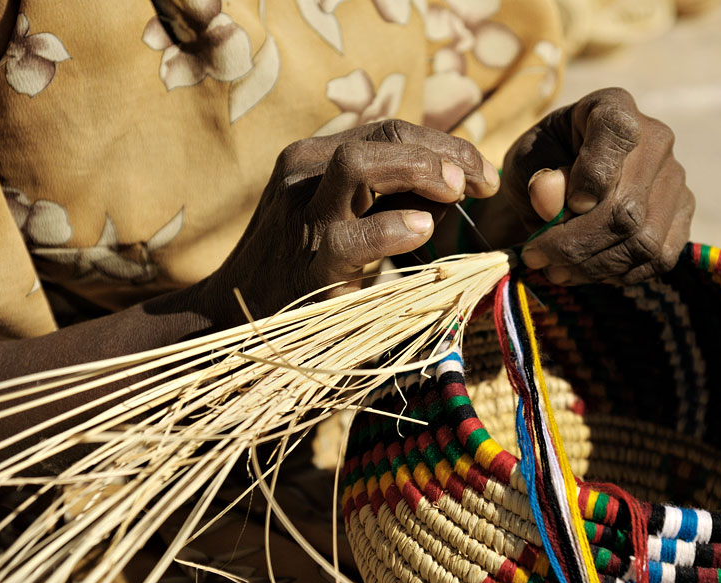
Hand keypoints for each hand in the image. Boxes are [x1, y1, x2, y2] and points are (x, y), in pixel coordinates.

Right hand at [199, 120, 499, 324]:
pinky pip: (350, 236)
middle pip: (385, 135)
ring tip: (457, 191)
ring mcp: (301, 214)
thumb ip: (392, 198)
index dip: (446, 145)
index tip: (483, 173)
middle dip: (444, 152)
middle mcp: (304, 173)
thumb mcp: (346, 218)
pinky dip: (393, 228)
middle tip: (480, 181)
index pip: (392, 130)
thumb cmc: (305, 267)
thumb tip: (455, 188)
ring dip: (419, 171)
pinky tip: (422, 230)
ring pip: (359, 164)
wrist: (236, 314)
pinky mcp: (305, 262)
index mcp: (317, 159)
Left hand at [501, 88, 693, 284]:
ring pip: (643, 241)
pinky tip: (588, 272)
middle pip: (626, 207)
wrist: (561, 185)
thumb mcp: (526, 163)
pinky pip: (659, 258)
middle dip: (576, 243)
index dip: (592, 176)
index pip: (617, 134)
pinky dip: (619, 273)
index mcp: (614, 107)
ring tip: (556, 271)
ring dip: (593, 266)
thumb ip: (536, 177)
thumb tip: (550, 198)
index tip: (567, 205)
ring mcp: (675, 179)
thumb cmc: (542, 165)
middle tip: (538, 258)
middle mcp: (657, 139)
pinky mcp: (682, 216)